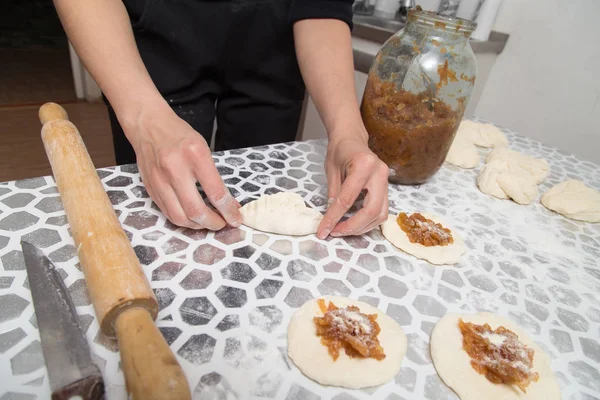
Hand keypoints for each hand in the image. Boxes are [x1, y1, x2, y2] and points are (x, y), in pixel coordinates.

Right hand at [126, 103, 240, 229]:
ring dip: (197, 225)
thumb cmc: (179, 136)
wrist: (148, 126)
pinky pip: (167, 212)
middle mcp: (175, 168)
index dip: (228, 210)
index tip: (236, 218)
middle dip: (213, 223)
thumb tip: (228, 203)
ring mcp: (159, 180)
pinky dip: (183, 219)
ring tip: (207, 222)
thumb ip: (215, 177)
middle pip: (195, 210)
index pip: (215, 192)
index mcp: (195, 155)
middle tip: (222, 224)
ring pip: (179, 217)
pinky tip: (192, 217)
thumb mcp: (203, 149)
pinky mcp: (150, 188)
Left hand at [318, 134, 388, 238]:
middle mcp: (380, 173)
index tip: (323, 231)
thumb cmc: (339, 151)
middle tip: (335, 232)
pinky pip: (381, 211)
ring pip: (380, 214)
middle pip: (371, 211)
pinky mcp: (387, 188)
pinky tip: (354, 223)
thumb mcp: (330, 171)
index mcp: (363, 165)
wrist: (352, 138)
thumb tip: (330, 220)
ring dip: (362, 227)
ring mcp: (386, 181)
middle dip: (353, 227)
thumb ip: (333, 195)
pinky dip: (368, 221)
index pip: (348, 199)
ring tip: (343, 230)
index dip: (334, 218)